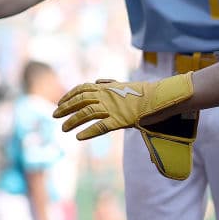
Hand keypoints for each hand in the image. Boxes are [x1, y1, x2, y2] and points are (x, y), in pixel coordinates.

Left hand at [52, 74, 193, 139]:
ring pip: (87, 113)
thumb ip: (110, 84)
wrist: (165, 96)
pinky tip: (79, 137)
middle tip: (54, 115)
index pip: (82, 89)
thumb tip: (98, 81)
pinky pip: (101, 126)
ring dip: (73, 121)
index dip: (69, 95)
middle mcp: (107, 96)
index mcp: (107, 88)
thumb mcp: (125, 86)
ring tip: (63, 129)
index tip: (60, 102)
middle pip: (80, 100)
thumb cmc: (146, 92)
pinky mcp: (122, 119)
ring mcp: (114, 107)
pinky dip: (89, 132)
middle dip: (65, 108)